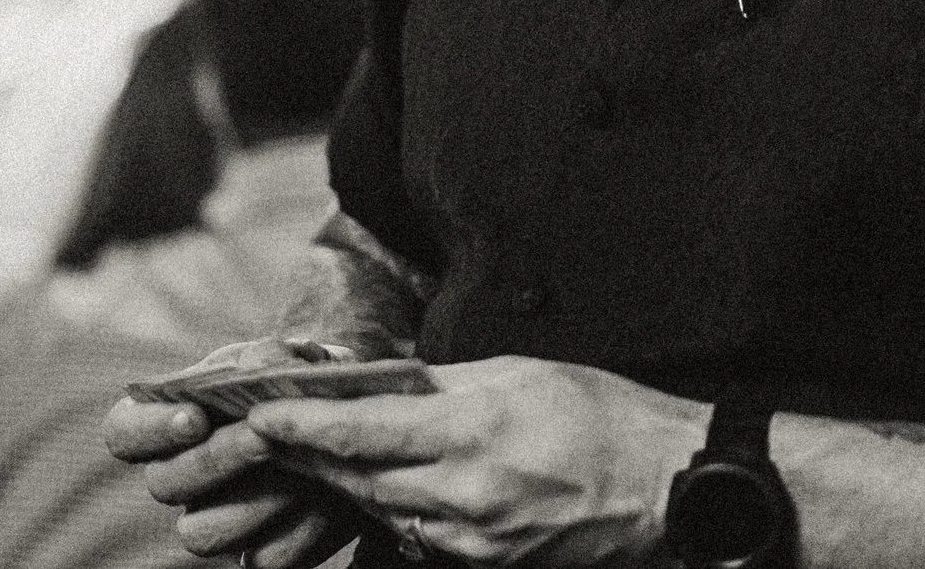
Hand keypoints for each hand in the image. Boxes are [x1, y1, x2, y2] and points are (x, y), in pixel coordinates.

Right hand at [105, 340, 368, 564]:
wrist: (351, 422)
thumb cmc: (305, 382)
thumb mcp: (295, 357)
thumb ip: (272, 357)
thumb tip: (261, 364)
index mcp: (169, 420)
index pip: (124, 431)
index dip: (150, 428)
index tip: (196, 417)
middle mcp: (180, 475)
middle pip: (164, 484)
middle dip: (216, 458)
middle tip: (264, 438)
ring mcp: (215, 518)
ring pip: (200, 534)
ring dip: (253, 504)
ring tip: (304, 471)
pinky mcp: (259, 550)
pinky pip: (262, 559)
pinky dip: (300, 533)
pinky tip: (330, 504)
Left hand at [245, 355, 710, 564]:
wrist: (664, 486)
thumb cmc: (604, 417)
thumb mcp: (523, 374)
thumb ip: (447, 382)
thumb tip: (387, 382)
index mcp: (473, 431)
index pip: (362, 431)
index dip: (303, 425)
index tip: (261, 413)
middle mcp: (464, 492)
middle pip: (359, 480)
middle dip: (309, 458)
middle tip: (268, 434)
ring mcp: (474, 537)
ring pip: (382, 513)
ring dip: (344, 488)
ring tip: (312, 460)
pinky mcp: (487, 562)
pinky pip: (419, 538)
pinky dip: (391, 513)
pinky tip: (378, 493)